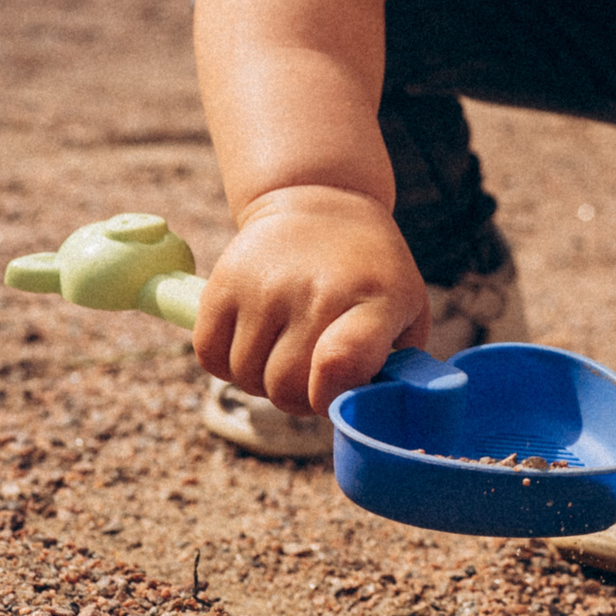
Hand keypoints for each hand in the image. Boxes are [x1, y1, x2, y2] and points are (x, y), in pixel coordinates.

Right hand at [193, 185, 427, 416]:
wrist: (320, 202)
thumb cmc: (370, 274)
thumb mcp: (405, 308)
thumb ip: (394, 366)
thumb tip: (366, 413)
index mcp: (374, 299)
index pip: (342, 363)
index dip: (332, 396)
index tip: (336, 391)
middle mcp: (317, 290)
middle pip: (286, 388)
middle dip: (299, 396)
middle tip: (312, 374)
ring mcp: (266, 285)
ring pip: (246, 377)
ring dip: (263, 379)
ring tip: (286, 349)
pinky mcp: (223, 282)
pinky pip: (210, 356)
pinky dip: (228, 363)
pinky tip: (255, 341)